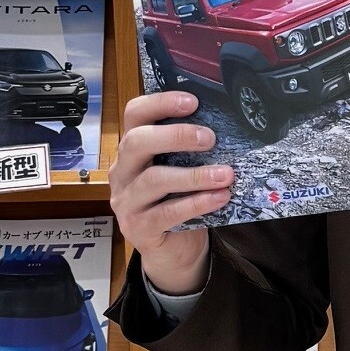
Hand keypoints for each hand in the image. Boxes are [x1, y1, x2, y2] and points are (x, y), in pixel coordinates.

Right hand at [110, 92, 231, 294]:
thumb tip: (227, 122)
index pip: (134, 114)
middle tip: (210, 139)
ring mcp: (125, 201)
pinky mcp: (137, 228)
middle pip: (136, 142)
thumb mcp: (180, 167)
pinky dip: (197, 203)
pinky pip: (166, 212)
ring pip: (154, 180)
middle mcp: (122, 171)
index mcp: (132, 148)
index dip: (160, 103)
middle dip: (176, 136)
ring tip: (226, 174)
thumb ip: (190, 148)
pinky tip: (220, 197)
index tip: (193, 102)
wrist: (172, 248)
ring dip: (194, 176)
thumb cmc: (178, 197)